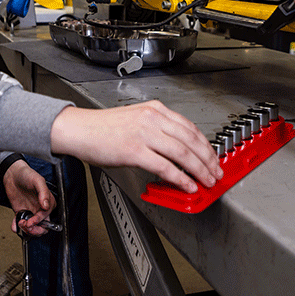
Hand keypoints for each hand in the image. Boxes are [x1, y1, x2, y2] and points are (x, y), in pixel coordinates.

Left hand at [3, 160, 55, 236]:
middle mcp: (40, 208)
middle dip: (35, 230)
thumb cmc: (27, 174)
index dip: (39, 221)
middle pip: (42, 227)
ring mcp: (31, 211)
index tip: (31, 221)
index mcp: (47, 202)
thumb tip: (46, 205)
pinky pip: (20, 223)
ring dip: (27, 230)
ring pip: (33, 228)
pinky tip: (14, 225)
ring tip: (20, 224)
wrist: (13, 173)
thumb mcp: (37, 181)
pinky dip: (17, 227)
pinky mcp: (21, 212)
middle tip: (27, 226)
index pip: (47, 218)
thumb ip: (43, 192)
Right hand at [50, 101, 222, 192]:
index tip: (213, 157)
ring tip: (206, 181)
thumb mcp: (136, 119)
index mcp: (155, 110)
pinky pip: (165, 167)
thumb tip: (178, 151)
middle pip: (191, 141)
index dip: (206, 145)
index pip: (190, 127)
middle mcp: (152, 119)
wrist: (79, 129)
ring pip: (183, 154)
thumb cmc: (103, 128)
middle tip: (215, 172)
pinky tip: (186, 185)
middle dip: (208, 160)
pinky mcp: (135, 151)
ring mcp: (144, 134)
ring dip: (199, 170)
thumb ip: (157, 130)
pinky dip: (180, 178)